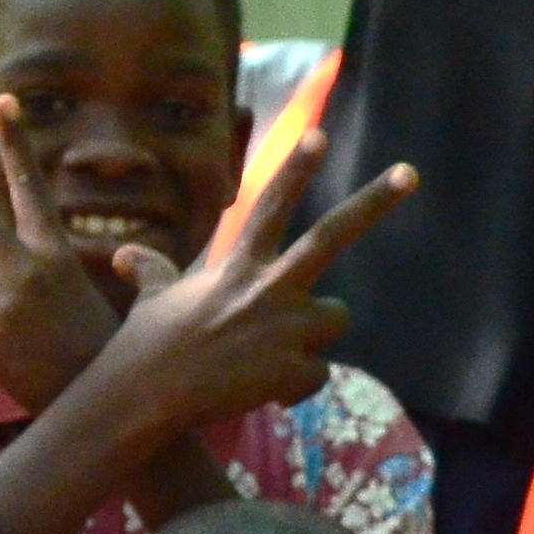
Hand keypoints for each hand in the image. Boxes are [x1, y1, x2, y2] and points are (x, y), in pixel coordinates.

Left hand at [0, 96, 120, 414]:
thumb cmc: (109, 349)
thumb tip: (127, 254)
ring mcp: (5, 302)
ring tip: (9, 340)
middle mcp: (27, 267)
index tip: (4, 102)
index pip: (31, 186)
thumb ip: (110, 266)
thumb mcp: (118, 295)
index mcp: (56, 252)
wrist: (106, 402)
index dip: (16, 142)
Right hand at [90, 107, 418, 444]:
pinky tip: (262, 393)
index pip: (271, 206)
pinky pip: (317, 376)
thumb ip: (152, 271)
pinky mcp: (291, 369)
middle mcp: (268, 287)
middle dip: (374, 201)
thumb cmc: (143, 348)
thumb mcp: (151, 301)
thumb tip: (123, 255)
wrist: (141, 399)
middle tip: (410, 172)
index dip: (295, 170)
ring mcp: (284, 327)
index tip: (320, 135)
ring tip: (268, 355)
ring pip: (335, 318)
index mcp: (238, 266)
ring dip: (313, 336)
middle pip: (332, 236)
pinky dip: (294, 388)